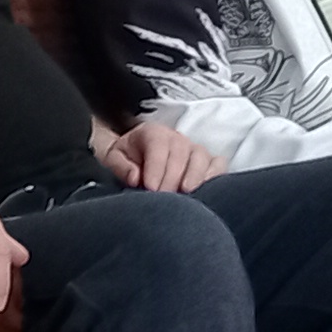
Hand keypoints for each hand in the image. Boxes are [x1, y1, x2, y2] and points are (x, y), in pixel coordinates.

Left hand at [95, 121, 224, 193]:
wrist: (135, 152)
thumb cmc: (125, 157)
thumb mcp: (113, 157)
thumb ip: (120, 166)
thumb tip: (136, 177)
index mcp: (152, 133)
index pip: (158, 146)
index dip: (156, 168)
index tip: (151, 188)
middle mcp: (176, 138)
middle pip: (181, 153)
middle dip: (172, 177)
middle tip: (163, 197)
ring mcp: (193, 149)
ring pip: (201, 157)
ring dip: (195, 176)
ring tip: (186, 192)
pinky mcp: (206, 161)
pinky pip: (218, 164)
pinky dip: (215, 175)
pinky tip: (205, 190)